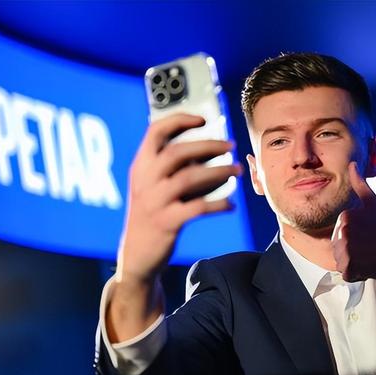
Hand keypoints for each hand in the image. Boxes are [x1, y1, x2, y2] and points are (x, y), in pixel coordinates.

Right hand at [117, 113, 242, 284]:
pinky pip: (197, 208)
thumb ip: (177, 169)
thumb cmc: (154, 215)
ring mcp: (154, 202)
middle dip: (208, 145)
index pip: (155, 132)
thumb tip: (212, 149)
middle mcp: (144, 181)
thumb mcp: (156, 187)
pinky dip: (218, 204)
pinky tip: (231, 205)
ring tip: (238, 169)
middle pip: (177, 152)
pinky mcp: (166, 223)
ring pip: (189, 178)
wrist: (137, 255)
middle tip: (231, 144)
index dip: (180, 120)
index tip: (204, 119)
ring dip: (219, 171)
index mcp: (140, 166)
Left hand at [331, 162, 375, 281]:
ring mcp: (346, 252)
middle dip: (352, 249)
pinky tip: (370, 265)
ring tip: (371, 255)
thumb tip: (352, 164)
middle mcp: (343, 233)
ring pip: (340, 260)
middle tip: (371, 246)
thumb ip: (360, 183)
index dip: (354, 235)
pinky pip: (346, 273)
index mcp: (345, 217)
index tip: (369, 235)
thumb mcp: (374, 202)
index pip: (339, 231)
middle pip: (338, 246)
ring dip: (353, 261)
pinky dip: (356, 272)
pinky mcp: (351, 269)